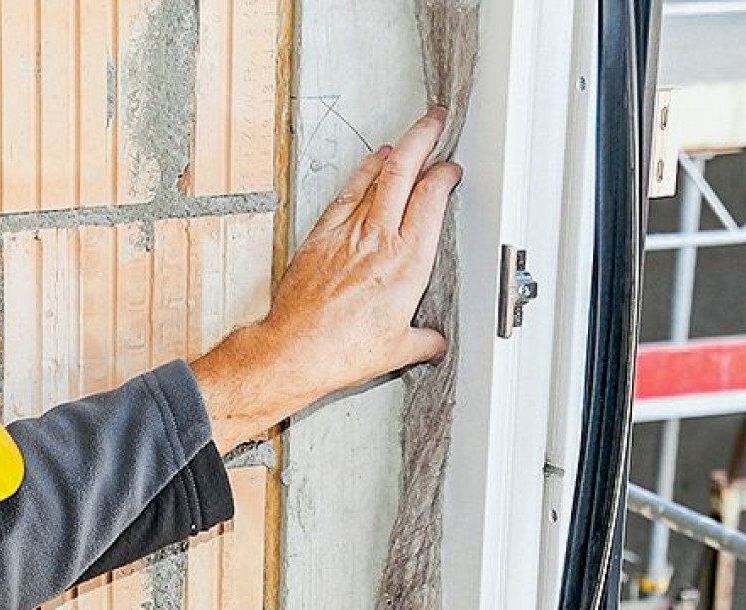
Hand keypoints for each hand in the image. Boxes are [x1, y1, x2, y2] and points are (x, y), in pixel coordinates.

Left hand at [189, 109, 461, 452]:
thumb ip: (423, 341)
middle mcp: (380, 239)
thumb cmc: (341, 352)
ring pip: (378, 174)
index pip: (433, 198)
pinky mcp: (322, 235)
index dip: (444, 175)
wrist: (294, 352)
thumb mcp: (396, 351)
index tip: (451, 171)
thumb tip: (435, 343)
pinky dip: (365, 170)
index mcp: (408, 263)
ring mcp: (349, 233)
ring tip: (412, 136)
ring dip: (398, 149)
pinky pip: (348, 190)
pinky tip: (375, 161)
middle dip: (425, 137)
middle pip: (406, 169)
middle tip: (437, 122)